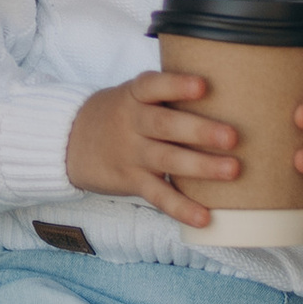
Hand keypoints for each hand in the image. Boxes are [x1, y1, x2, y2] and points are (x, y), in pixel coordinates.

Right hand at [66, 69, 242, 227]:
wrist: (69, 140)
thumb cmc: (121, 113)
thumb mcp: (134, 94)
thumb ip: (169, 93)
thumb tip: (230, 91)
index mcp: (135, 94)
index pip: (153, 85)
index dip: (176, 85)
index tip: (202, 86)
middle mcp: (132, 122)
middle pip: (166, 124)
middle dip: (199, 130)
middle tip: (232, 136)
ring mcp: (132, 153)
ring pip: (167, 159)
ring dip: (201, 166)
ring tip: (232, 170)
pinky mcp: (132, 180)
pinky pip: (158, 196)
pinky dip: (181, 208)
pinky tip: (204, 218)